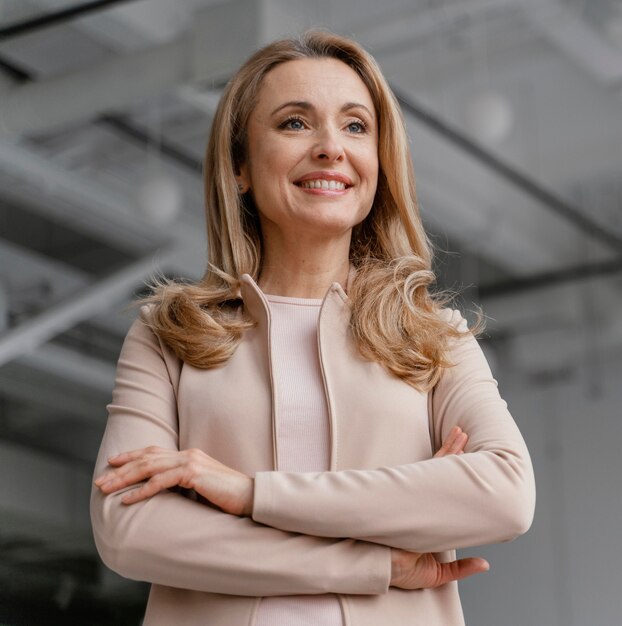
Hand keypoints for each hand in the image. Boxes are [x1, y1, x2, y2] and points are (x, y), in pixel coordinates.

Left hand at [94, 447, 253, 516]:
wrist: (249, 496)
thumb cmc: (227, 495)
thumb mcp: (201, 486)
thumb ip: (183, 482)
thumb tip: (163, 491)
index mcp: (189, 455)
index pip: (154, 451)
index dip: (131, 456)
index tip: (112, 462)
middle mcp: (187, 454)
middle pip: (147, 458)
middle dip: (121, 469)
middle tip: (100, 480)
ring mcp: (190, 462)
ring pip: (149, 468)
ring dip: (124, 479)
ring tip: (106, 489)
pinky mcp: (193, 474)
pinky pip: (161, 482)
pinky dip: (141, 490)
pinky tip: (127, 499)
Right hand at [389, 424, 486, 589]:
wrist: (382, 567)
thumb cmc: (402, 570)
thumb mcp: (436, 573)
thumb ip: (460, 568)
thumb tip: (485, 564)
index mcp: (430, 518)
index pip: (448, 489)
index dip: (458, 473)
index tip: (468, 458)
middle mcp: (424, 502)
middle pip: (444, 472)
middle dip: (454, 453)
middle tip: (464, 434)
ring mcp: (418, 494)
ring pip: (439, 467)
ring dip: (452, 450)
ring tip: (461, 433)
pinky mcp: (414, 491)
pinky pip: (432, 469)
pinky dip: (445, 457)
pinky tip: (455, 446)